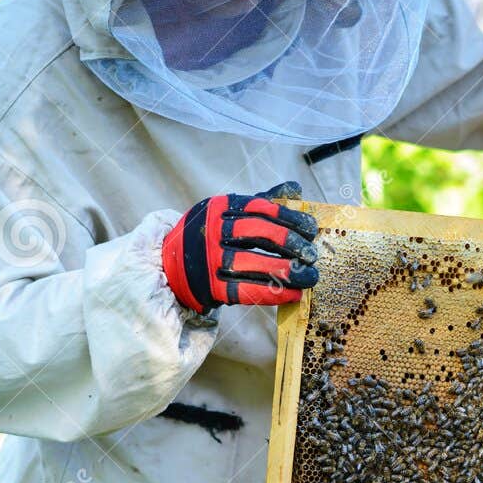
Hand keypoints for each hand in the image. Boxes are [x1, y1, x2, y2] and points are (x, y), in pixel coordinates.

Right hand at [162, 182, 318, 311]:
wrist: (171, 267)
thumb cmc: (209, 236)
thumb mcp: (227, 212)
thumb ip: (260, 202)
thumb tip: (295, 188)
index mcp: (219, 207)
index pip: (260, 209)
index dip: (290, 218)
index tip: (311, 229)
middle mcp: (212, 231)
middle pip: (259, 233)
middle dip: (291, 243)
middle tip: (312, 254)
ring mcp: (209, 260)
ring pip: (254, 264)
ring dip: (288, 271)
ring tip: (310, 277)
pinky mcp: (211, 288)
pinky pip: (248, 290)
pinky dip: (274, 293)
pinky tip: (294, 294)